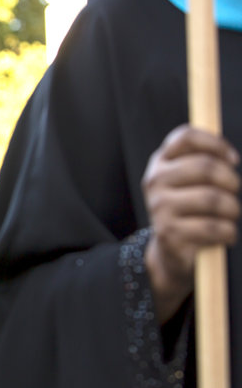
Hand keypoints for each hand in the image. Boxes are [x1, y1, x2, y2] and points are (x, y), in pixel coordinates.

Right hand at [142, 125, 240, 322]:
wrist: (171, 250)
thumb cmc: (191, 209)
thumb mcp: (193, 181)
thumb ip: (206, 161)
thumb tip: (231, 157)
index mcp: (161, 162)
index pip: (185, 137)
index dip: (215, 143)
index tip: (232, 159)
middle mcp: (155, 181)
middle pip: (204, 166)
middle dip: (231, 181)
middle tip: (233, 193)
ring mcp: (159, 207)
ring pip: (212, 198)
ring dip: (232, 209)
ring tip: (230, 216)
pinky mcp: (168, 232)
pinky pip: (212, 227)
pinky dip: (228, 232)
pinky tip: (226, 235)